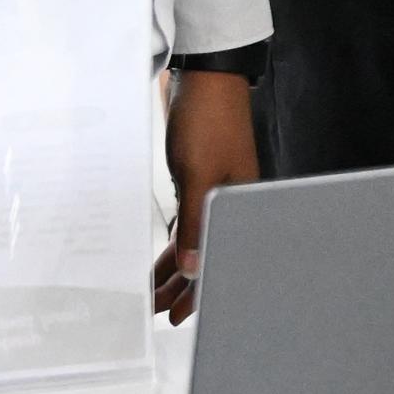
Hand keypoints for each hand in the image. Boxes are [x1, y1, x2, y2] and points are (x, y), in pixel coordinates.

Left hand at [155, 68, 259, 323]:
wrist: (205, 78)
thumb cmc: (210, 120)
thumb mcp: (198, 176)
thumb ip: (194, 225)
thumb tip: (192, 268)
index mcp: (240, 203)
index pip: (220, 257)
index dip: (200, 291)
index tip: (179, 315)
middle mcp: (230, 202)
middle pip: (206, 253)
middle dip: (183, 285)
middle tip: (158, 309)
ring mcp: (215, 191)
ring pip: (194, 240)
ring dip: (174, 266)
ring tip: (154, 291)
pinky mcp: (199, 180)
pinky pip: (186, 221)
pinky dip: (174, 241)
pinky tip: (161, 256)